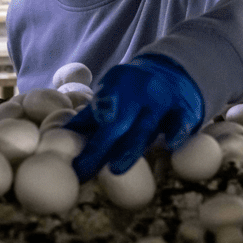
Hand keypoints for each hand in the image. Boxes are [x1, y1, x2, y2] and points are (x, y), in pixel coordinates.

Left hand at [64, 54, 203, 180]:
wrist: (172, 72)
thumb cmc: (132, 92)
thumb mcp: (110, 94)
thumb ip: (90, 116)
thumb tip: (59, 135)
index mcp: (116, 86)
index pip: (100, 104)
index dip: (87, 123)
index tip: (76, 140)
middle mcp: (137, 93)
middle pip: (117, 123)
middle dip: (99, 148)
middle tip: (83, 170)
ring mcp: (161, 101)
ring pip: (145, 127)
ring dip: (130, 148)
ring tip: (116, 169)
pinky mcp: (183, 110)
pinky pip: (180, 121)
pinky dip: (177, 131)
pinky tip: (170, 145)